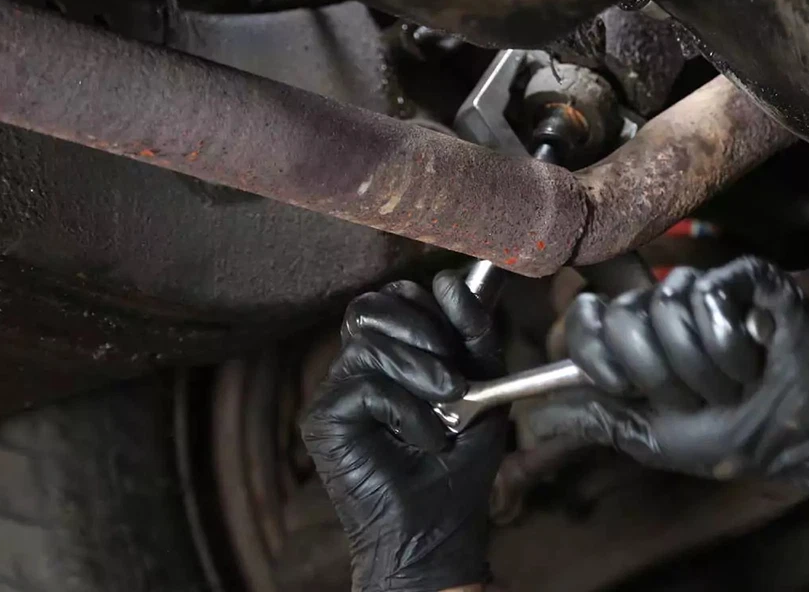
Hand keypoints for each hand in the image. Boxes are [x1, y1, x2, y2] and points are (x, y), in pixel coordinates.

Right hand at [301, 270, 506, 591]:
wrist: (438, 527)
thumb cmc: (459, 460)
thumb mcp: (484, 385)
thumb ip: (473, 332)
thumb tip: (448, 280)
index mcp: (394, 351)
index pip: (396, 296)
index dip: (428, 306)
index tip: (461, 336)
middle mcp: (359, 365)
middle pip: (370, 307)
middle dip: (421, 330)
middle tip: (453, 375)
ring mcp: (337, 390)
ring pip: (367, 343)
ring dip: (420, 372)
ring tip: (447, 411)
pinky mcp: (324, 419)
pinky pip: (365, 387)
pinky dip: (406, 411)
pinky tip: (424, 439)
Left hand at [533, 257, 808, 511]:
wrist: (804, 431)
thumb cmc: (734, 436)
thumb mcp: (652, 438)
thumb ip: (595, 419)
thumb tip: (531, 419)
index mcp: (634, 339)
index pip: (586, 321)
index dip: (602, 358)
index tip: (630, 388)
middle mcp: (662, 306)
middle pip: (624, 317)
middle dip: (665, 375)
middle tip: (703, 395)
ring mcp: (703, 288)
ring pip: (669, 308)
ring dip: (706, 368)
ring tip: (737, 380)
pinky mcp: (745, 277)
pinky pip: (710, 295)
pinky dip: (732, 343)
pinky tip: (756, 352)